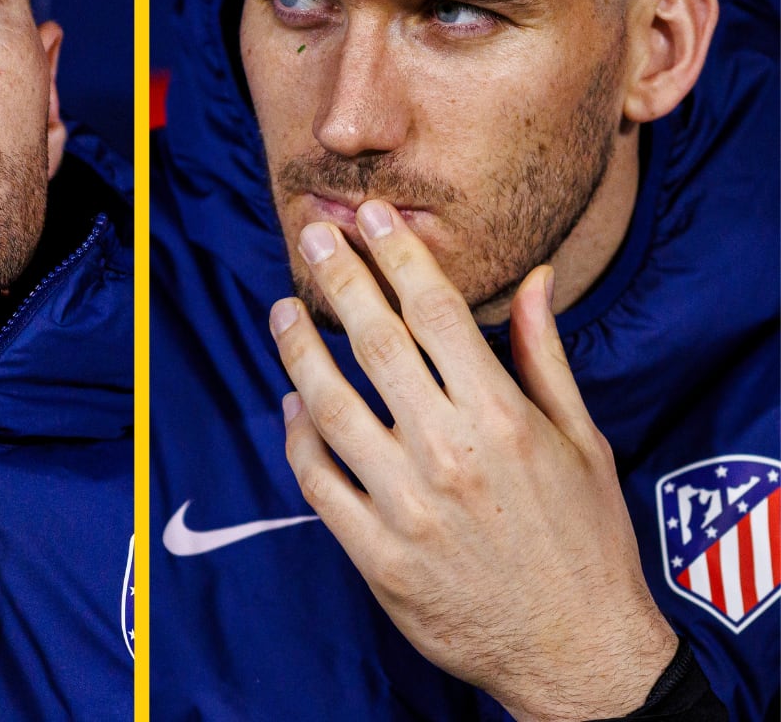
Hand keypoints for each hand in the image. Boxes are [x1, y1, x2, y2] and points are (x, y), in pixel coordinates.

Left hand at [272, 200, 675, 721]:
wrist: (576, 651)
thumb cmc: (584, 541)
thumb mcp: (583, 442)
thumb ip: (545, 357)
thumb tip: (531, 278)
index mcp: (504, 418)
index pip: (437, 313)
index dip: (398, 256)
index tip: (372, 216)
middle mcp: (450, 453)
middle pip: (374, 342)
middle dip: (338, 279)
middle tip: (312, 237)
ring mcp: (406, 505)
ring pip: (329, 405)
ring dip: (298, 350)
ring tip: (282, 310)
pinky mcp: (376, 553)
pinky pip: (317, 480)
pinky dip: (296, 436)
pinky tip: (290, 401)